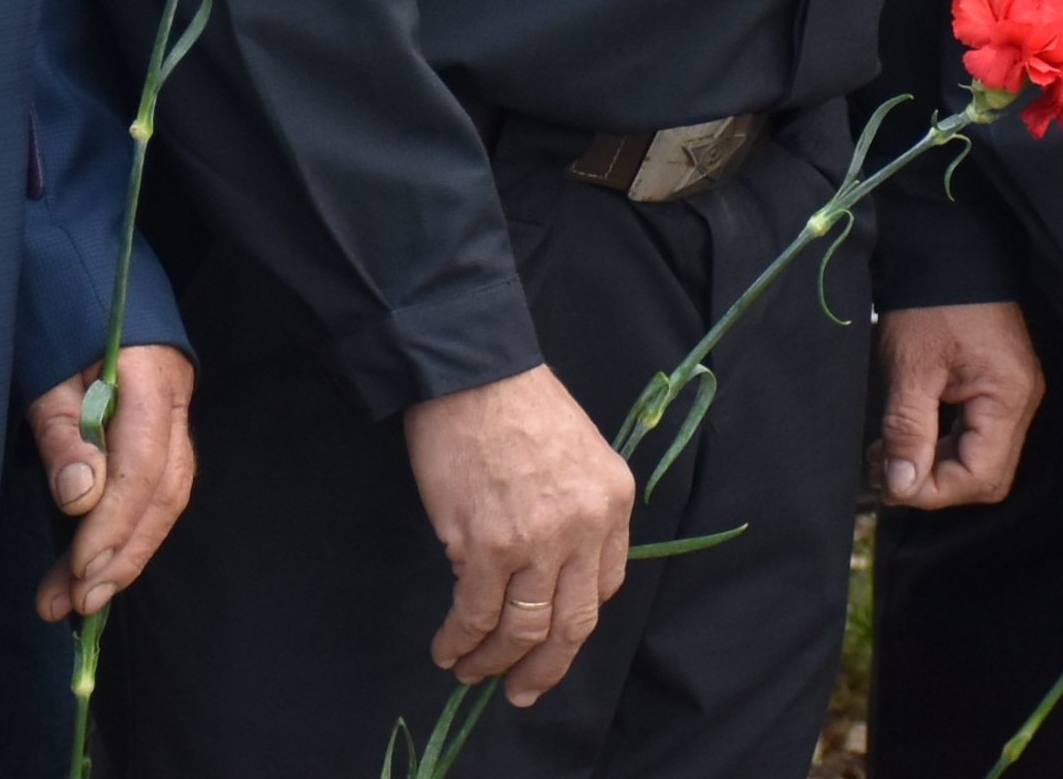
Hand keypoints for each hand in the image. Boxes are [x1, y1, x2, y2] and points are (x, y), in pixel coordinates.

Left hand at [30, 344, 198, 620]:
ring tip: (77, 598)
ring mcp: (177, 417)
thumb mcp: (46, 373)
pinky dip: (128, 533)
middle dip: (121, 554)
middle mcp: (176, 401)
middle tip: (73, 601)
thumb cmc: (56, 324)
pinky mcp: (163, 435)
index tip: (79, 567)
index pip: (143, 464)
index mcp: (152, 376)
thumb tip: (81, 500)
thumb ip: (64, 434)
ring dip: (124, 555)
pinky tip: (97, 567)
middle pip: (163, 492)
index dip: (114, 522)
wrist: (82, 284)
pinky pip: (156, 492)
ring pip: (165, 500)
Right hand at [401, 365, 635, 707]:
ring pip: (523, 629)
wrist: (471, 371)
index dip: (573, 619)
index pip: (604, 587)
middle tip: (523, 692)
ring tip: (471, 674)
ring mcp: (535, 541)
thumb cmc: (517, 401)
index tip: (551, 637)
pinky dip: (460, 640)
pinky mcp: (484, 545)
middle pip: (572, 624)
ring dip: (495, 662)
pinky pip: (477, 613)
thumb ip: (577, 508)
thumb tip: (549, 564)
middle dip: (546, 668)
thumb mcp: (579, 451)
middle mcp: (583, 528)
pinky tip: (448, 649)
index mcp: (614, 502)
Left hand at [876, 300, 1043, 509]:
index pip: (980, 476)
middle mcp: (1020, 401)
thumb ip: (908, 430)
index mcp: (1008, 398)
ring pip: (979, 456)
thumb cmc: (929, 300)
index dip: (934, 490)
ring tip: (884, 457)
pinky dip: (940, 442)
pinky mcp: (996, 383)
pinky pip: (975, 432)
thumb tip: (902, 487)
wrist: (946, 246)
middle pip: (985, 474)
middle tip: (884, 473)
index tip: (890, 485)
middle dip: (934, 482)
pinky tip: (904, 437)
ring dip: (932, 464)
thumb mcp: (910, 366)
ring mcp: (1011, 393)